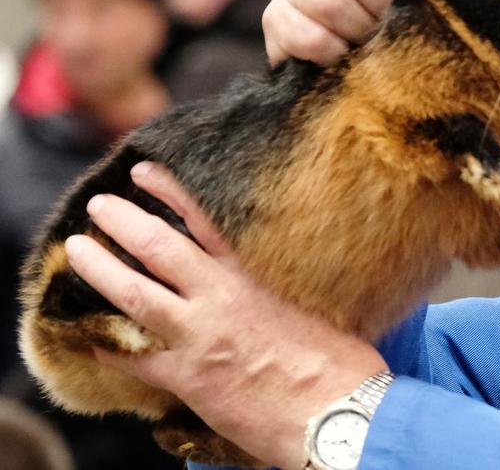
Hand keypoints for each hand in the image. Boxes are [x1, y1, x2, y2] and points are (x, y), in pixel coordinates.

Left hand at [65, 162, 388, 468]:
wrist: (335, 411)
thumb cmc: (338, 364)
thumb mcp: (307, 311)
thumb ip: (276, 298)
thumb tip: (270, 296)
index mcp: (251, 280)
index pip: (202, 224)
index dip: (168, 194)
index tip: (142, 173)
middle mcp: (219, 300)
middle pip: (158, 247)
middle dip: (122, 222)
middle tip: (99, 206)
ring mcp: (197, 338)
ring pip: (133, 294)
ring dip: (99, 270)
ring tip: (77, 251)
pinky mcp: (186, 379)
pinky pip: (132, 359)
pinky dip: (107, 347)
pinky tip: (88, 339)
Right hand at [263, 0, 440, 66]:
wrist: (349, 62)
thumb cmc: (389, 16)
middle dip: (381, 4)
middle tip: (386, 22)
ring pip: (328, 0)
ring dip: (356, 30)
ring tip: (364, 41)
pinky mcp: (275, 21)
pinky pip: (307, 36)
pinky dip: (332, 52)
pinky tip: (341, 55)